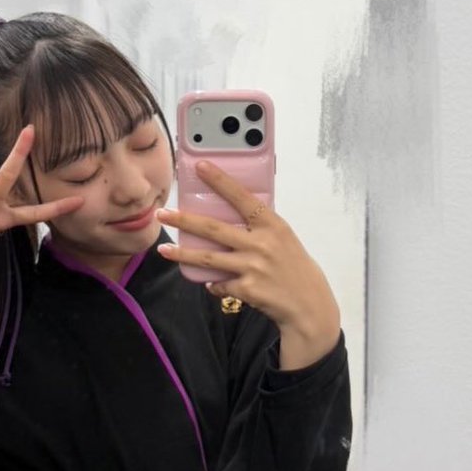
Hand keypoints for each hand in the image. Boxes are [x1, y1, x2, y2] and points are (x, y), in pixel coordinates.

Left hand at [155, 161, 339, 341]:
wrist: (309, 304)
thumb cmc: (295, 267)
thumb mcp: (283, 239)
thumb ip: (260, 227)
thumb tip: (230, 216)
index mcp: (273, 225)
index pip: (242, 198)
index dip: (220, 181)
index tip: (200, 166)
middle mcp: (261, 244)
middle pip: (214, 229)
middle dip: (184, 220)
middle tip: (163, 214)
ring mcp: (252, 268)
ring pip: (208, 259)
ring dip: (183, 254)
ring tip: (165, 250)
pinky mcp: (247, 290)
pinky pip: (219, 283)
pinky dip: (213, 283)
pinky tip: (213, 283)